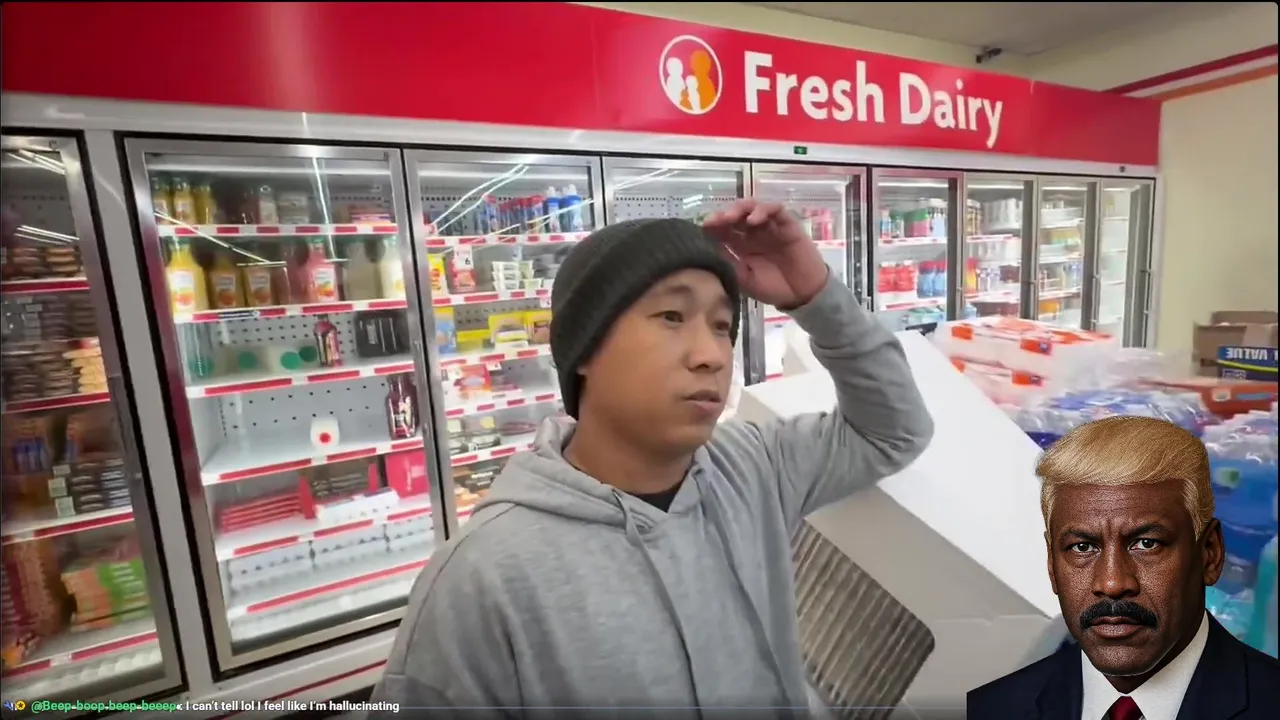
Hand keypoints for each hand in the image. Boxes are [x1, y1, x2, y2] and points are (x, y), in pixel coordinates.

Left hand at [703, 198, 828, 308]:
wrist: (802, 295)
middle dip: (723, 215)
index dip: (712, 226)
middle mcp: (753, 232)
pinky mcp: (787, 224)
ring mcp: (770, 226)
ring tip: (731, 217)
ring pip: (753, 207)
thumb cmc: (773, 288)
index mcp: (740, 245)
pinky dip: (763, 210)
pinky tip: (753, 219)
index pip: (723, 229)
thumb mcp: (743, 279)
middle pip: (735, 215)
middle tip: (715, 221)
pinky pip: (775, 209)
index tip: (703, 228)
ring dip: (740, 209)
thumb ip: (728, 263)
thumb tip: (707, 248)